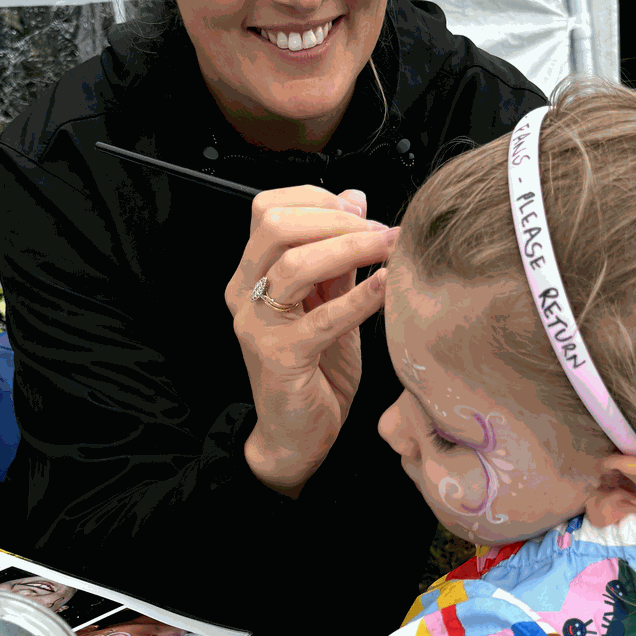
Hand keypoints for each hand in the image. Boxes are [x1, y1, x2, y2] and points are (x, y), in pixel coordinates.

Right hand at [226, 185, 397, 495]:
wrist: (298, 436)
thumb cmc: (315, 369)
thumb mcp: (329, 301)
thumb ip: (338, 256)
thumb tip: (356, 199)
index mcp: (250, 274)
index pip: (267, 209)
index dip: (316, 200)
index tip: (361, 210)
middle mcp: (243, 294)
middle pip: (275, 226)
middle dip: (335, 219)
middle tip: (381, 230)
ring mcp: (257, 326)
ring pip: (295, 265)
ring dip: (351, 248)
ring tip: (391, 248)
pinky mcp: (280, 358)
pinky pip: (322, 318)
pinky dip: (360, 297)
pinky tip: (389, 284)